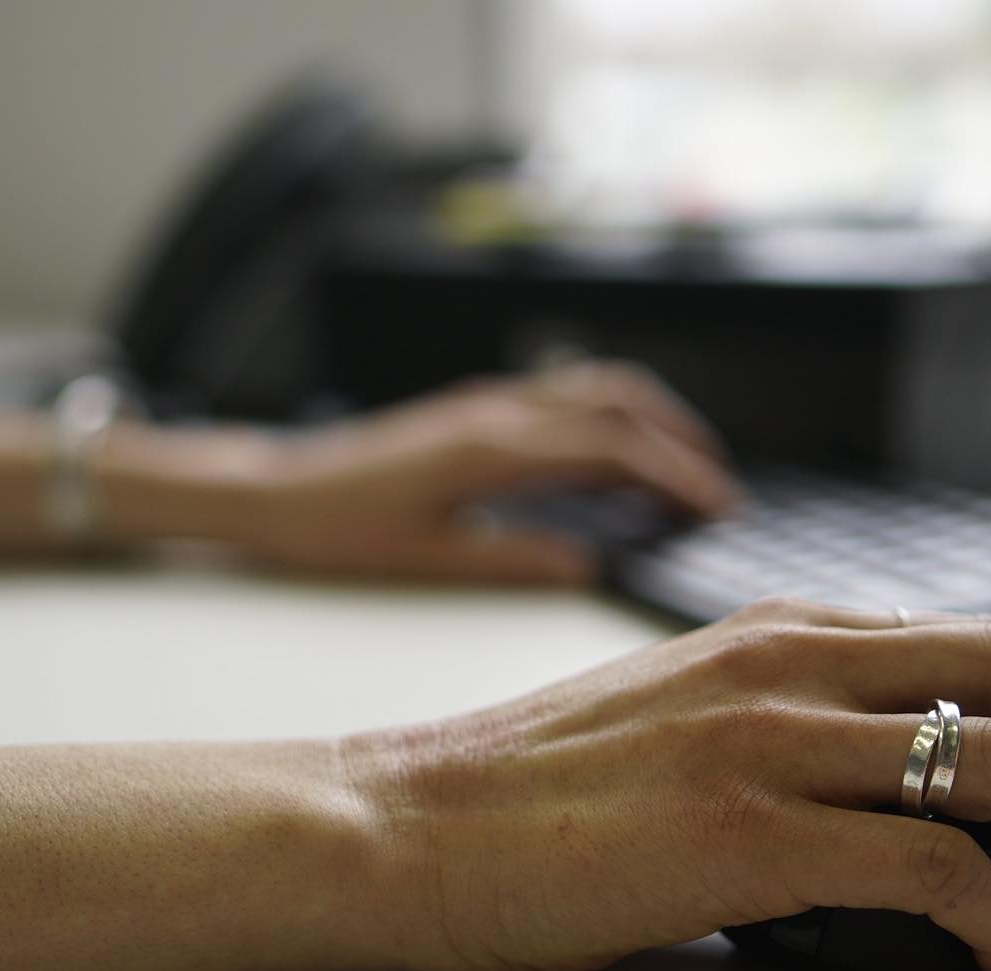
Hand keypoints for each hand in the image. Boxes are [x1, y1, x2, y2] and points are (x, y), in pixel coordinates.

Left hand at [240, 363, 739, 582]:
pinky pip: (562, 393)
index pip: (609, 450)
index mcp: (490, 451)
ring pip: (592, 385)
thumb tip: (586, 565)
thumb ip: (512, 561)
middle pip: (617, 401)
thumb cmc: (335, 529)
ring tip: (682, 464)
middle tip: (717, 487)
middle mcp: (496, 412)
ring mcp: (485, 402)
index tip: (715, 506)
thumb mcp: (427, 561)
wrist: (272, 489)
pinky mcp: (474, 408)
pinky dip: (609, 414)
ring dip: (649, 416)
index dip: (673, 475)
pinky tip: (616, 453)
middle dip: (679, 437)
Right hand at [344, 600, 990, 970]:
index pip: (990, 635)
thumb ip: (794, 719)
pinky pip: (929, 868)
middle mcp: (787, 663)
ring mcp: (766, 741)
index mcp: (778, 629)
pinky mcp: (740, 832)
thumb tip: (910, 788)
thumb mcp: (679, 713)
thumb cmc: (526, 788)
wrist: (399, 824)